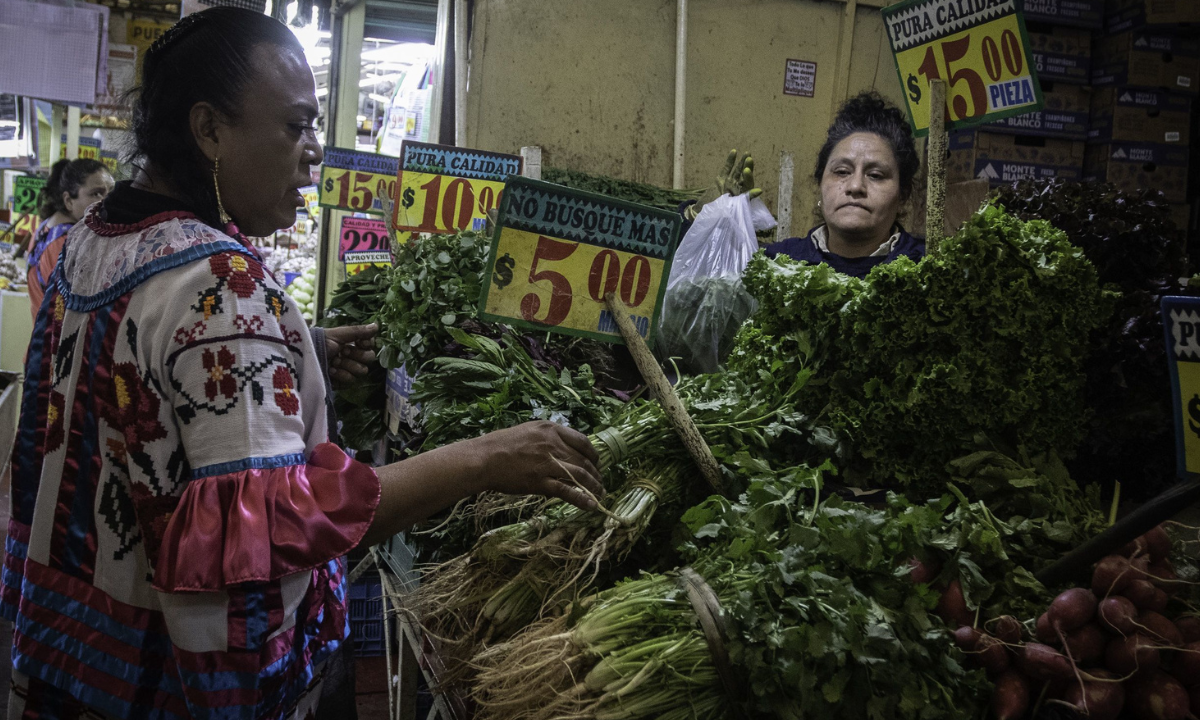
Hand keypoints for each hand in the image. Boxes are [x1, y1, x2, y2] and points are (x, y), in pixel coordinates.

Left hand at [324, 323, 377, 385]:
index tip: (359, 342)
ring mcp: (348, 371)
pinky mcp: (342, 383)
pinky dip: (340, 374)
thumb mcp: (338, 334)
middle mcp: (352, 357)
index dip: (367, 344)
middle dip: (356, 354)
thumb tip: (377, 326)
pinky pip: (351, 381)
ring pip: (362, 370)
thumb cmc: (319, 342)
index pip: (370, 345)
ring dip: (347, 365)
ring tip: (333, 362)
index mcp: (352, 344)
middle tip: (343, 351)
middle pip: (369, 358)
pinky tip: (331, 371)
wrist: (304, 358)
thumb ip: (358, 331)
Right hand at [468, 421, 603, 510]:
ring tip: (599, 494)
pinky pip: (567, 491)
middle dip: (595, 473)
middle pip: (583, 460)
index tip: (596, 462)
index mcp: (550, 430)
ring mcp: (548, 463)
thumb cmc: (500, 444)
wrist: (483, 458)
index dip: (592, 453)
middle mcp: (553, 444)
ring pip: (580, 475)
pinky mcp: (541, 482)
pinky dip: (582, 499)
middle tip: (599, 482)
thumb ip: (548, 439)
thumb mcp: (528, 432)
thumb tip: (562, 452)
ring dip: (594, 486)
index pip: (582, 441)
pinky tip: (591, 505)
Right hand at [685, 149, 763, 220]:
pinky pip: (726, 169)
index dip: (749, 178)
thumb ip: (747, 197)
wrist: (703, 213)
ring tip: (747, 153)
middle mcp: (737, 189)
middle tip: (749, 159)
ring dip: (742, 162)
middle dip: (747, 167)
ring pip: (737, 171)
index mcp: (742, 197)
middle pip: (744, 177)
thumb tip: (760, 190)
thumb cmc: (719, 213)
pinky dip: (730, 161)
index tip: (747, 171)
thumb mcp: (733, 207)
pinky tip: (734, 152)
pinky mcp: (721, 179)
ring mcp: (729, 183)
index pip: (748, 185)